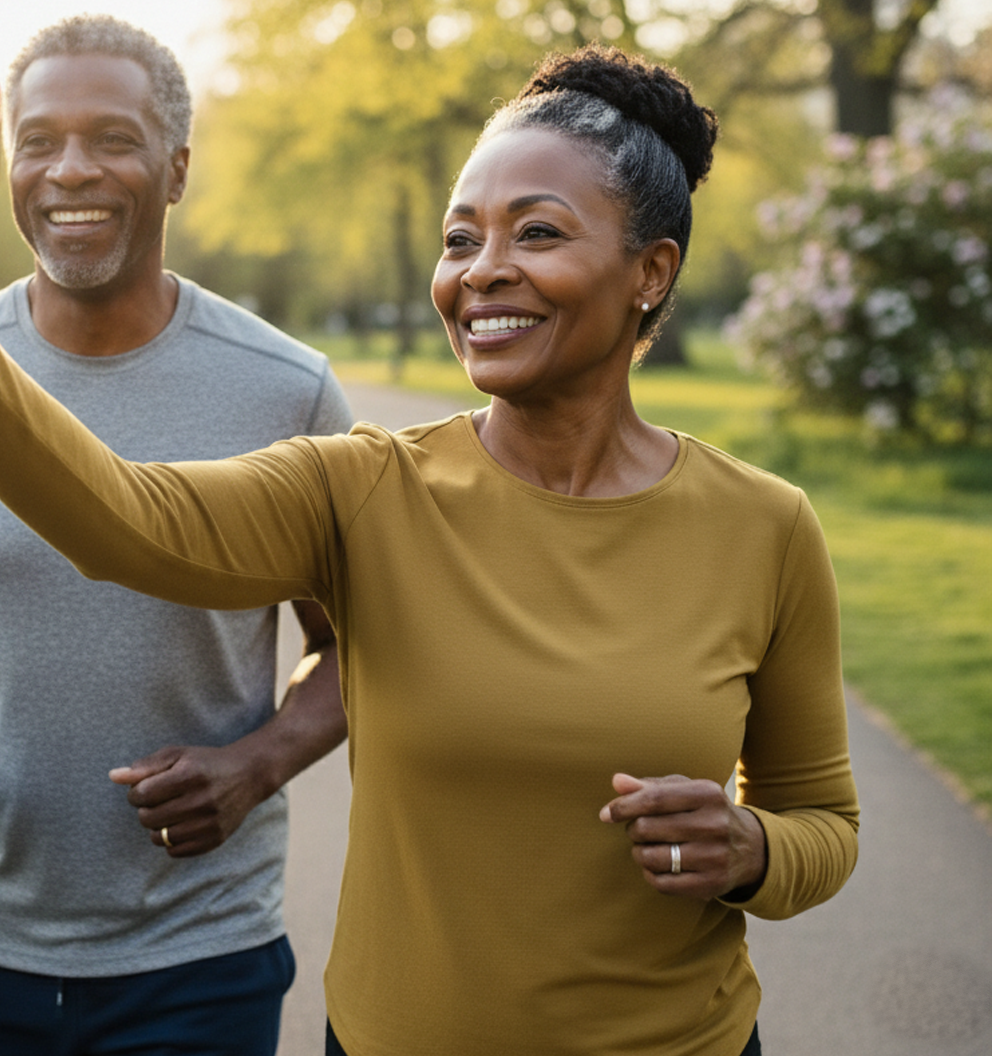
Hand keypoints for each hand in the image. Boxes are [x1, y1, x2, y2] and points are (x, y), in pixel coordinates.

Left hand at [109, 744, 264, 857]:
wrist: (249, 775)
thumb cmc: (206, 763)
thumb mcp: (177, 755)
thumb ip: (145, 766)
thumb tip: (113, 776)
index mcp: (190, 775)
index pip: (142, 794)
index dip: (136, 792)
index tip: (145, 788)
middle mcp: (201, 800)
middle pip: (147, 817)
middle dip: (146, 809)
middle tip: (159, 800)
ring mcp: (210, 822)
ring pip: (159, 837)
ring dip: (157, 826)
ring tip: (169, 812)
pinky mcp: (215, 839)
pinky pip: (175, 851)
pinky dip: (171, 840)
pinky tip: (181, 824)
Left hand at [599, 773, 767, 900]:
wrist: (750, 847)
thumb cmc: (705, 811)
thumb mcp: (685, 791)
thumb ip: (649, 786)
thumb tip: (617, 781)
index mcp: (707, 793)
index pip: (654, 799)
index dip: (624, 806)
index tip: (606, 814)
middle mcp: (714, 824)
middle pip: (648, 828)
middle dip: (634, 829)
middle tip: (639, 829)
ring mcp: (714, 856)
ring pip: (652, 858)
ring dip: (639, 852)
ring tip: (646, 847)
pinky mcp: (711, 884)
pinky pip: (663, 883)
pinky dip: (650, 874)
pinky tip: (655, 866)